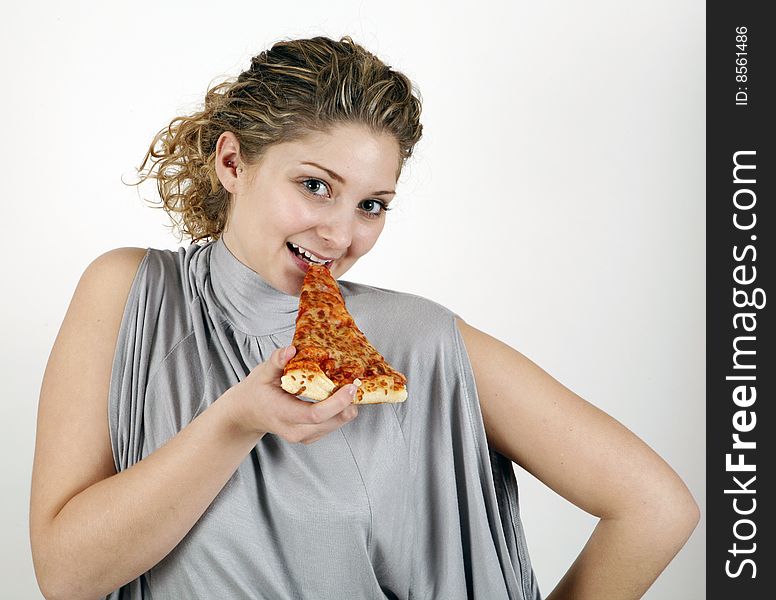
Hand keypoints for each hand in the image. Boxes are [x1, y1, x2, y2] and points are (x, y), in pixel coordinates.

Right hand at [224, 346, 358, 443]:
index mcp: (281, 413)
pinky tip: (342, 396)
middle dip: (348, 404)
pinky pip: (331, 426)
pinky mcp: (309, 436)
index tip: (350, 386)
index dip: (337, 402)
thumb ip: (276, 361)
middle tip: (357, 384)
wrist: (247, 414)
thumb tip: (291, 349)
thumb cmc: (256, 391)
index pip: (314, 414)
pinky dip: (340, 412)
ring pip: (333, 426)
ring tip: (352, 387)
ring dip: (347, 408)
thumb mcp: (262, 373)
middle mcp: (293, 430)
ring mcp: (302, 436)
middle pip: (329, 422)